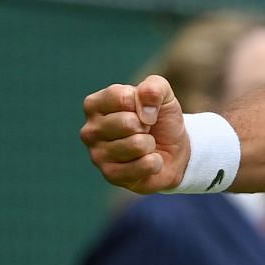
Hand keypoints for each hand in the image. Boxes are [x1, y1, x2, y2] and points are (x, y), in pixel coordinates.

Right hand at [80, 74, 188, 193]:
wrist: (174, 151)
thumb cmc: (160, 119)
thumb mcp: (163, 95)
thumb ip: (153, 88)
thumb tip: (144, 109)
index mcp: (95, 105)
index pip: (122, 97)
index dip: (144, 103)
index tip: (144, 110)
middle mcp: (90, 130)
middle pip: (128, 122)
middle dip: (147, 126)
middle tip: (146, 130)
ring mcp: (97, 155)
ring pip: (137, 145)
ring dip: (151, 144)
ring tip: (146, 145)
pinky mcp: (110, 176)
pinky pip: (144, 165)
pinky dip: (155, 162)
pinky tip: (148, 161)